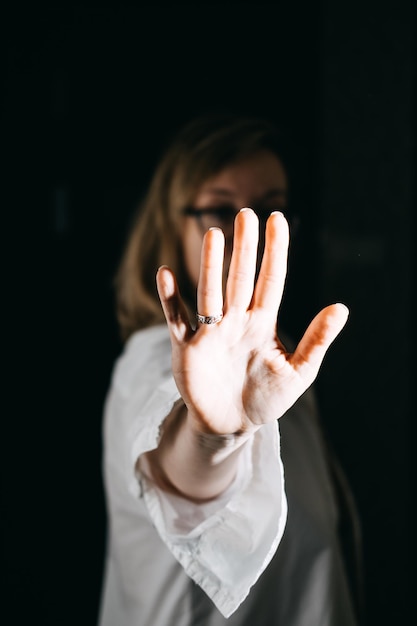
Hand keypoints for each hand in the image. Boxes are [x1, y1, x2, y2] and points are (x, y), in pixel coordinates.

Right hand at [156, 208, 347, 435]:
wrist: (232, 424)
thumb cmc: (266, 398)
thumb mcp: (299, 372)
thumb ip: (318, 340)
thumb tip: (341, 307)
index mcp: (263, 322)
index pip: (270, 280)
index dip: (275, 251)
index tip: (278, 219)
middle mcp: (236, 320)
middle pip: (240, 278)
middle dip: (244, 248)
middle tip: (246, 214)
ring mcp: (210, 332)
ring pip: (210, 293)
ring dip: (210, 266)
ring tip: (213, 236)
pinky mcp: (187, 348)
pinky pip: (177, 319)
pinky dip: (170, 298)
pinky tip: (166, 274)